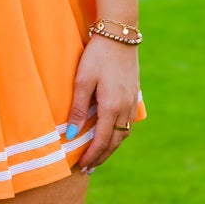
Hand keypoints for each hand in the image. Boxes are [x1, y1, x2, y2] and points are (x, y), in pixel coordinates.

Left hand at [70, 34, 139, 173]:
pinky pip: (128, 122)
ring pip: (124, 133)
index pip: (102, 140)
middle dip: (101, 156)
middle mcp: (125, 107)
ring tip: (99, 156)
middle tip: (88, 168)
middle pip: (115, 141)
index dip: (92, 156)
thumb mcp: (82, 80)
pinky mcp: (134, 94)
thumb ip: (77, 108)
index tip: (82, 167)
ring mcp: (132, 101)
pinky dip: (119, 134)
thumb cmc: (97, 55)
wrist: (120, 34)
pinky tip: (111, 135)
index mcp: (112, 106)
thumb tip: (70, 134)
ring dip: (112, 147)